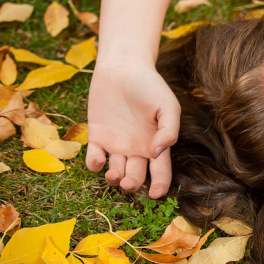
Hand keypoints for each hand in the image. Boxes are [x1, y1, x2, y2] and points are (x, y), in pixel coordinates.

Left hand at [85, 61, 180, 197]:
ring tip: (114, 174)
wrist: (123, 67)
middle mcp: (136, 149)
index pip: (160, 172)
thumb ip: (169, 130)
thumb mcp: (167, 106)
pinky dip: (94, 165)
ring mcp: (116, 144)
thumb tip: (158, 153)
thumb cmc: (149, 85)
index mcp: (156, 144)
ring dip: (114, 179)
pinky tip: (98, 161)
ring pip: (115, 172)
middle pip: (135, 176)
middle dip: (132, 183)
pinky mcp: (97, 137)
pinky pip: (94, 158)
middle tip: (128, 182)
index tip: (155, 195)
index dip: (159, 186)